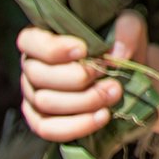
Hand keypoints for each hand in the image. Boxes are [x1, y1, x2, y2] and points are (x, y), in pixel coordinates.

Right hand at [17, 10, 145, 142]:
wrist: (128, 79)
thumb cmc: (119, 47)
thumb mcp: (129, 28)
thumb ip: (126, 31)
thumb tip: (116, 54)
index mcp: (42, 38)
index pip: (29, 41)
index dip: (53, 48)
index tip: (83, 50)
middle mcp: (31, 68)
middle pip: (40, 76)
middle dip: (78, 78)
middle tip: (110, 78)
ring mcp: (33, 97)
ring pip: (46, 103)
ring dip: (84, 101)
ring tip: (113, 95)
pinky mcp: (42, 123)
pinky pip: (49, 129)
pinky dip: (77, 125)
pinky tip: (102, 116)